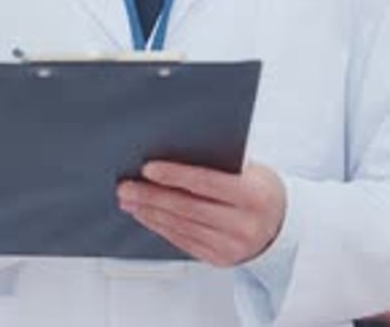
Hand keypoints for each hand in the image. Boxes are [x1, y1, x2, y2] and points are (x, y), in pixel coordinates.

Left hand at [117, 160, 285, 266]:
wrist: (283, 224)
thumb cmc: (260, 187)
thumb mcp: (250, 168)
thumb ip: (218, 163)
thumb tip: (175, 149)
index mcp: (252, 195)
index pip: (205, 183)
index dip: (174, 176)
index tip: (148, 168)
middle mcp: (243, 225)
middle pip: (187, 208)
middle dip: (152, 196)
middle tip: (126, 186)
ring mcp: (232, 247)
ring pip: (181, 227)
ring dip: (150, 213)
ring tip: (129, 199)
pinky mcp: (221, 260)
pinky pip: (184, 242)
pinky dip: (161, 227)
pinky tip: (147, 215)